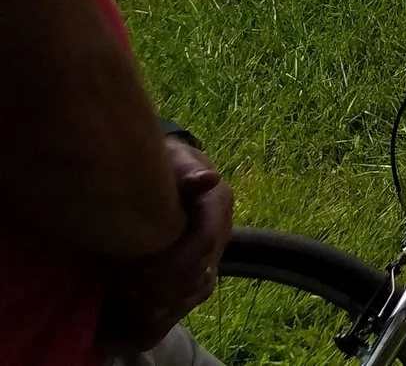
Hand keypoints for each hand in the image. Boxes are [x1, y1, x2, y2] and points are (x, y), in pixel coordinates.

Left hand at [97, 140, 233, 350]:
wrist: (173, 167)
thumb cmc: (169, 163)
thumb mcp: (176, 159)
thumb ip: (188, 170)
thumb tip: (209, 178)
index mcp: (219, 202)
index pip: (207, 240)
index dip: (177, 260)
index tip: (141, 271)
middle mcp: (222, 226)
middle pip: (201, 266)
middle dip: (166, 282)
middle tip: (129, 288)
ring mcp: (215, 243)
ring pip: (201, 279)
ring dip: (167, 292)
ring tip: (133, 295)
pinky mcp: (203, 256)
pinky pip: (195, 284)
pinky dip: (170, 295)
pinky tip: (142, 298)